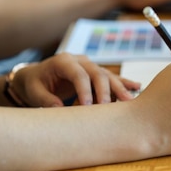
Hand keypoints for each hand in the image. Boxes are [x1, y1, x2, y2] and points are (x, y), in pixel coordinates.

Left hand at [10, 53, 139, 106]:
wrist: (36, 77)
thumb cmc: (34, 84)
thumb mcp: (34, 92)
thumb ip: (45, 100)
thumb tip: (58, 110)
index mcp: (63, 61)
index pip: (79, 74)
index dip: (85, 90)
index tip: (87, 107)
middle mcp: (80, 60)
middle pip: (97, 73)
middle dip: (105, 91)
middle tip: (107, 108)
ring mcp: (89, 65)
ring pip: (107, 75)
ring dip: (119, 88)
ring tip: (130, 100)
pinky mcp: (95, 73)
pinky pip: (111, 78)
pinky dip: (123, 83)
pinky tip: (137, 87)